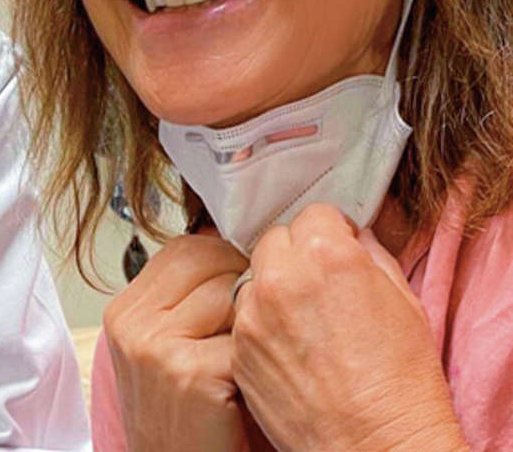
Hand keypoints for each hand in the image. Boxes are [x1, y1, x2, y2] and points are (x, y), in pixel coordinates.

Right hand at [103, 233, 249, 451]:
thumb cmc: (188, 424)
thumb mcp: (169, 353)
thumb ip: (187, 302)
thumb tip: (238, 248)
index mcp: (125, 311)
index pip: (183, 248)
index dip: (223, 256)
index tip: (250, 275)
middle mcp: (133, 322)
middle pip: (204, 258)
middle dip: (243, 276)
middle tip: (263, 310)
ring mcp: (156, 346)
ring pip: (229, 292)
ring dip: (255, 316)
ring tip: (261, 348)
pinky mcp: (188, 373)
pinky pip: (244, 337)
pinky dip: (261, 356)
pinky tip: (257, 380)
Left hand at [231, 203, 468, 451]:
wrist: (380, 450)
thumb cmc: (402, 383)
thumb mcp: (404, 299)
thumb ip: (368, 253)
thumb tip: (350, 236)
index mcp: (326, 254)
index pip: (314, 213)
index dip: (331, 232)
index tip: (338, 249)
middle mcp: (281, 276)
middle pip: (276, 239)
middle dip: (296, 253)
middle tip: (320, 284)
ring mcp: (252, 313)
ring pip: (255, 275)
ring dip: (274, 287)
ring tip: (305, 321)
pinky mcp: (238, 347)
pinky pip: (244, 316)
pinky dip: (261, 323)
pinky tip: (291, 348)